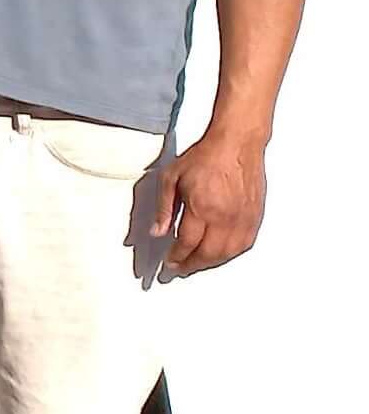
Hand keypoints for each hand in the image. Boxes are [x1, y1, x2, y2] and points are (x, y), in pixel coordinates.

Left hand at [154, 126, 267, 275]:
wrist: (236, 144)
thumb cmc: (205, 157)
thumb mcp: (171, 178)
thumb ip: (163, 208)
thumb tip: (157, 232)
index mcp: (202, 208)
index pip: (187, 243)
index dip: (176, 257)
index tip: (169, 263)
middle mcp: (226, 217)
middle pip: (208, 253)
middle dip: (192, 265)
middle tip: (180, 269)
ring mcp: (244, 219)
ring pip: (228, 253)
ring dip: (211, 263)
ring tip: (196, 264)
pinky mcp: (255, 216)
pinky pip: (244, 244)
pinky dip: (230, 254)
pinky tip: (219, 254)